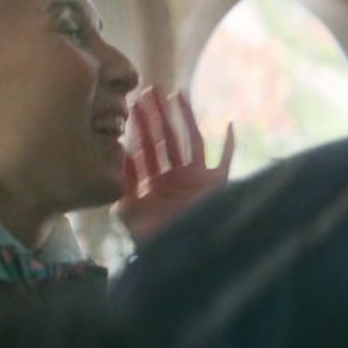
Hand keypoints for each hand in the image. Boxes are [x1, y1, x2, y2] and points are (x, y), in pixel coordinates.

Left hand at [114, 88, 234, 245]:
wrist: (182, 259)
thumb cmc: (153, 240)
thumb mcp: (128, 212)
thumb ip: (122, 185)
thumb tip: (118, 158)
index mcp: (154, 181)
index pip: (146, 146)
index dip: (140, 125)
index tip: (133, 103)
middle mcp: (175, 176)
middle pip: (167, 138)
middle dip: (158, 114)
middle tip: (151, 89)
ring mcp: (197, 178)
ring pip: (191, 140)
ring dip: (186, 118)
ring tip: (178, 95)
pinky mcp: (217, 184)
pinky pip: (225, 160)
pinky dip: (229, 144)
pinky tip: (229, 124)